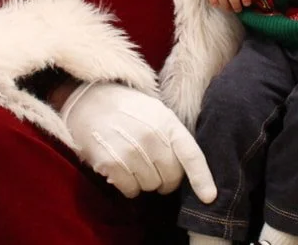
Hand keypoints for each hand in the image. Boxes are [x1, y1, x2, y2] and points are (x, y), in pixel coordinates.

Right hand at [61, 82, 216, 203]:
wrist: (88, 100)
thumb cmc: (127, 109)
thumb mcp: (156, 112)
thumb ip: (173, 136)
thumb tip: (189, 169)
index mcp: (166, 121)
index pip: (191, 154)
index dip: (202, 178)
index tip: (209, 197)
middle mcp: (151, 136)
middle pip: (171, 177)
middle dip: (165, 179)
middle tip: (152, 166)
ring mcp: (130, 150)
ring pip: (151, 186)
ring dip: (144, 181)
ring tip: (133, 161)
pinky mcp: (111, 163)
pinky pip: (131, 190)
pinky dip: (128, 186)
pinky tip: (121, 168)